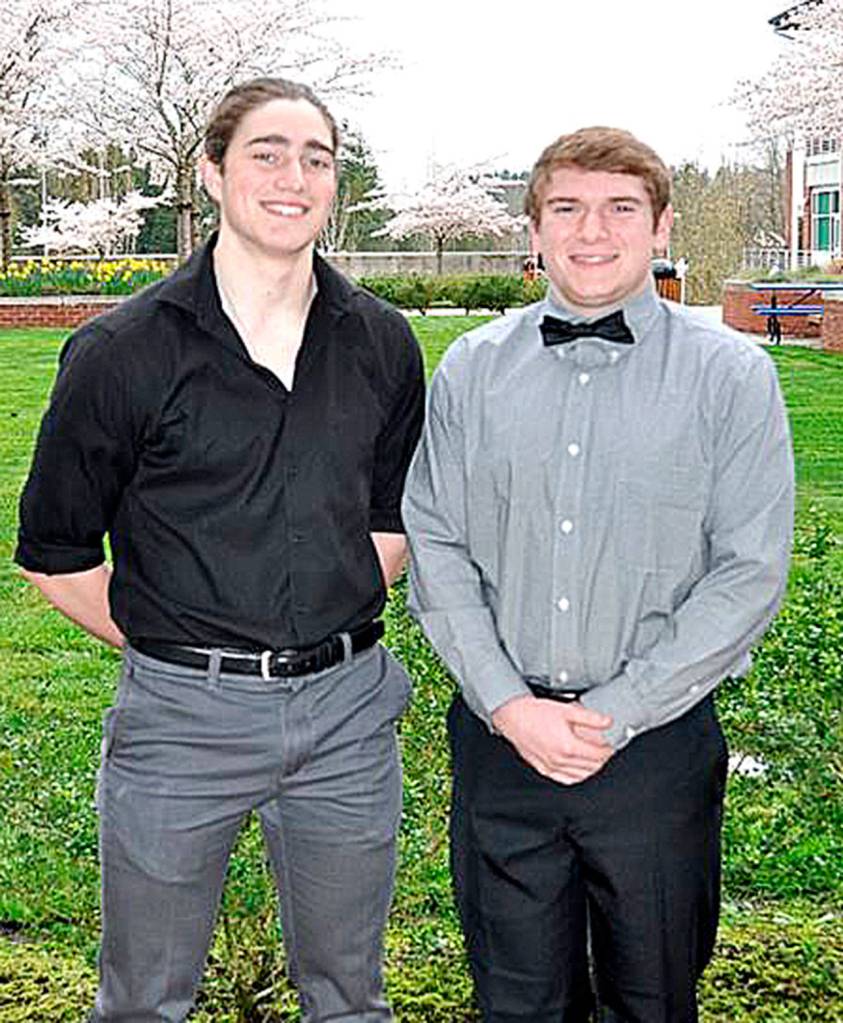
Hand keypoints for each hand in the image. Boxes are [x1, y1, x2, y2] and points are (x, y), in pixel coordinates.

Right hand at [492, 694, 613, 784]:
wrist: (511, 716)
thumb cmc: (534, 712)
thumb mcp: (566, 709)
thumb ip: (590, 717)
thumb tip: (608, 722)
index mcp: (568, 746)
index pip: (599, 755)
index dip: (610, 750)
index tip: (614, 745)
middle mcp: (561, 760)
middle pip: (593, 767)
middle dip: (604, 759)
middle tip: (608, 750)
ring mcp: (552, 767)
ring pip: (582, 776)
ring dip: (593, 769)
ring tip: (597, 759)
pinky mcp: (544, 770)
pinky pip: (567, 780)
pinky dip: (578, 777)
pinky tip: (581, 770)